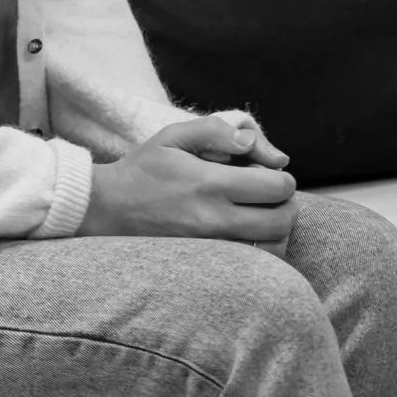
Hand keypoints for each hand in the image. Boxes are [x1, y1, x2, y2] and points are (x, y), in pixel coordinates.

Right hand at [82, 116, 297, 252]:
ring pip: (272, 248)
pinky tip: (248, 234)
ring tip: (260, 213)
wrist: (110, 209)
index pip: (275, 187)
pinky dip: (261, 250)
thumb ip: (217, 131)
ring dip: (277, 229)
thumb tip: (252, 142)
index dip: (282, 178)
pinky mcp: (208, 266)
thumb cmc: (145, 168)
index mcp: (209, 183)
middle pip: (281, 221)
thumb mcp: (174, 135)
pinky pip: (253, 265)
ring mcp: (212, 248)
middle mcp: (214, 220)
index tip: (270, 172)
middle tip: (272, 194)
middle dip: (286, 204)